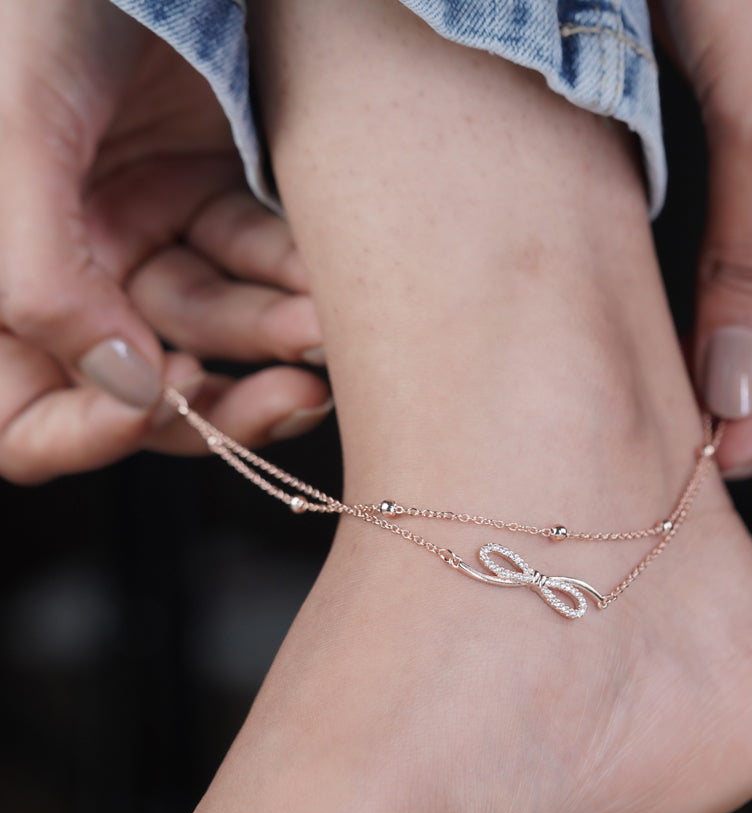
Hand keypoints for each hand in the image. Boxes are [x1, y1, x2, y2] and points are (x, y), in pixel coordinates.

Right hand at [0, 0, 328, 484]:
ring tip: (318, 324)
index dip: (86, 434)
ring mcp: (142, 234)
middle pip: (145, 390)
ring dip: (271, 336)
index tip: (159, 408)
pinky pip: (255, 263)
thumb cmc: (38, 4)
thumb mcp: (15, 134)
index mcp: (6, 270)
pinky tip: (323, 283)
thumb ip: (45, 276)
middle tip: (288, 397)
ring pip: (214, 329)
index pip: (26, 413)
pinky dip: (291, 276)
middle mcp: (72, 267)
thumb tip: (127, 392)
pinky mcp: (207, 196)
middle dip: (220, 403)